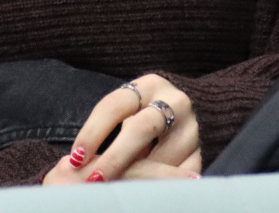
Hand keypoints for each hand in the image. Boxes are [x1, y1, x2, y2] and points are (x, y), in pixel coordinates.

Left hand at [43, 73, 200, 184]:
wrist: (198, 112)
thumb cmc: (147, 114)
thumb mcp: (130, 110)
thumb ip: (109, 129)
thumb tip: (74, 163)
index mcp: (149, 85)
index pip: (115, 105)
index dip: (92, 132)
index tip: (75, 157)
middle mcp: (174, 101)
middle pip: (140, 129)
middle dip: (113, 158)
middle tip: (93, 179)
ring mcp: (192, 128)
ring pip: (160, 157)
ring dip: (134, 177)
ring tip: (114, 190)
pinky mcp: (203, 153)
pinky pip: (177, 176)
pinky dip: (157, 186)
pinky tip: (141, 193)